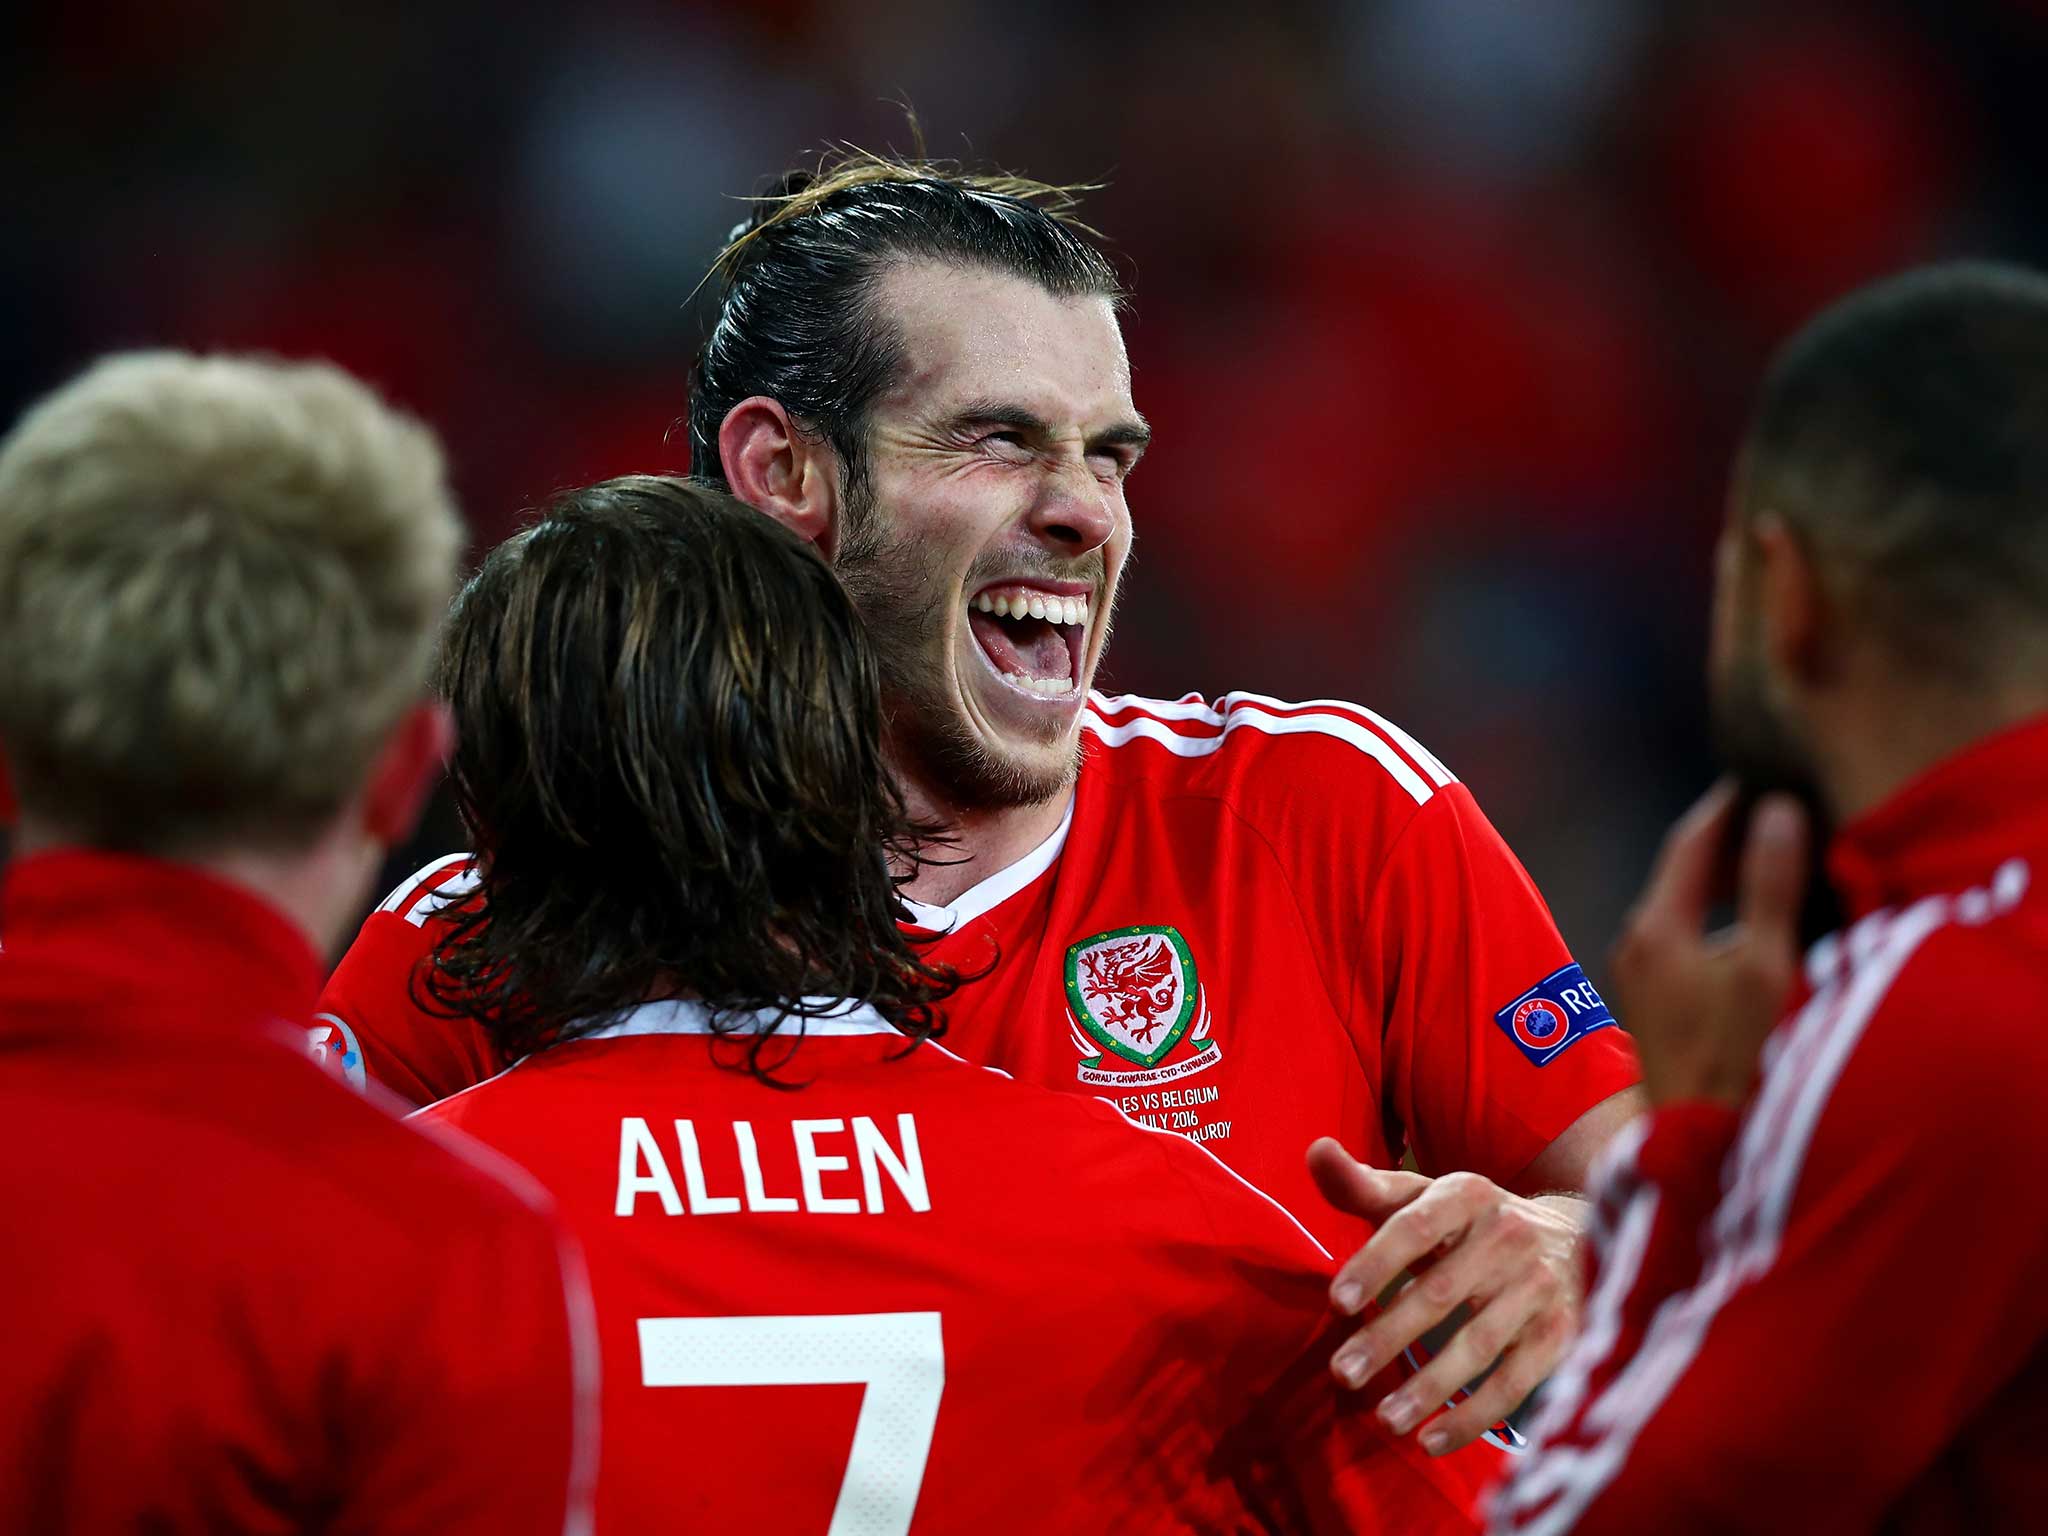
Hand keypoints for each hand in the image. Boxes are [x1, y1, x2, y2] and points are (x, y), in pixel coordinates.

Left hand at [1307, 1140, 1584, 1454]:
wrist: (1569, 1238)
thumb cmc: (1466, 1222)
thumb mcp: (1420, 1196)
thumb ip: (1363, 1185)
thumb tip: (1315, 1150)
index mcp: (1467, 1194)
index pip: (1414, 1227)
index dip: (1376, 1264)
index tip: (1335, 1302)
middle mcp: (1509, 1234)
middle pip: (1441, 1292)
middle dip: (1388, 1336)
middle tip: (1342, 1373)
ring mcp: (1539, 1286)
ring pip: (1479, 1345)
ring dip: (1429, 1387)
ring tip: (1383, 1420)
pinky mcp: (1561, 1333)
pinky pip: (1516, 1382)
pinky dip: (1474, 1417)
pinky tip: (1432, 1441)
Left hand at [1608, 781, 1809, 1105]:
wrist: (1698, 1147)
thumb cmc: (1738, 1058)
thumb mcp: (1766, 965)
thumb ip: (1771, 885)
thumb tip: (1777, 810)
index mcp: (1658, 925)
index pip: (1692, 841)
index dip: (1729, 806)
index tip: (1762, 777)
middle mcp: (1638, 943)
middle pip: (1686, 873)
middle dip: (1732, 843)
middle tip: (1779, 813)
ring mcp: (1641, 977)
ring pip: (1688, 909)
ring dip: (1728, 886)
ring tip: (1778, 864)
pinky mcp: (1655, 1005)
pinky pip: (1688, 941)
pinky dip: (1722, 922)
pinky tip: (1761, 934)